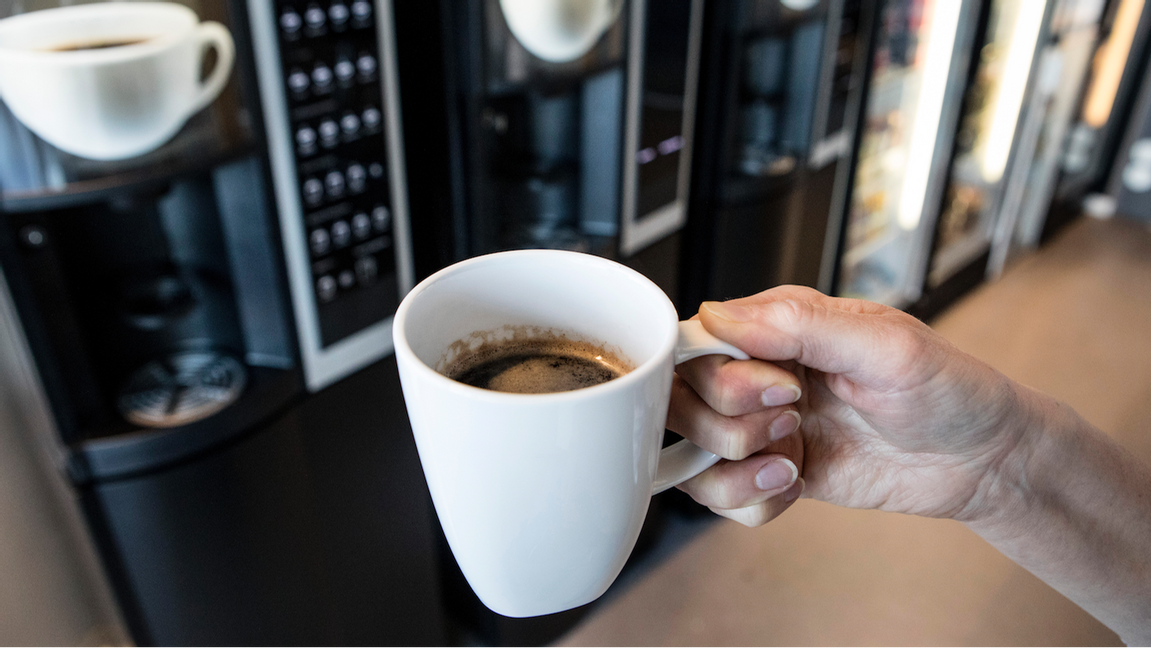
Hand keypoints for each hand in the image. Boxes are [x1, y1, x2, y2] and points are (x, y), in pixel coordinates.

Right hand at [669, 286, 1024, 525]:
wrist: (983, 462)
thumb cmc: (948, 390)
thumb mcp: (885, 345)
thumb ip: (798, 324)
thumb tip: (719, 316)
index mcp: (778, 327)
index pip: (695, 342)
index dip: (718, 375)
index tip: (777, 388)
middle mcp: (758, 374)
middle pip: (680, 400)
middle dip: (730, 423)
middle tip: (793, 419)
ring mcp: (761, 427)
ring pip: (690, 454)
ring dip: (735, 468)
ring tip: (790, 460)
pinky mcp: (770, 472)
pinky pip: (721, 498)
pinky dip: (751, 502)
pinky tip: (795, 486)